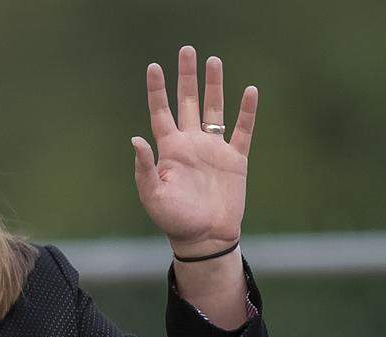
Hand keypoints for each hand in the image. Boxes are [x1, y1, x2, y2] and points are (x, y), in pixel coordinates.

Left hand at [131, 45, 257, 257]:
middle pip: (188, 102)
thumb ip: (144, 168)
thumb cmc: (174, 220)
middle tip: (187, 50)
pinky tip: (249, 91)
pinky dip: (247, 111)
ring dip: (214, 86)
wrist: (204, 238)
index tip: (154, 66)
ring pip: (214, 109)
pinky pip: (242, 130)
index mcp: (169, 149)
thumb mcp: (153, 195)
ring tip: (214, 61)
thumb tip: (136, 139)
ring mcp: (214, 150)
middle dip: (186, 77)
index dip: (157, 89)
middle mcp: (191, 144)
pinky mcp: (235, 160)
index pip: (161, 112)